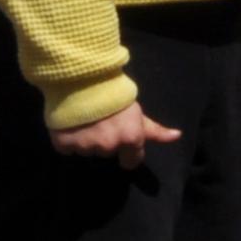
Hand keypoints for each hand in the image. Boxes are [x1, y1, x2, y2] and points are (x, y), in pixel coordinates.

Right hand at [50, 100, 177, 162]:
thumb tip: (177, 136)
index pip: (132, 161)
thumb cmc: (115, 96)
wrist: (81, 80)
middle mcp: (108, 146)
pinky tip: (71, 125)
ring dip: (87, 140)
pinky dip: (68, 140)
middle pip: (108, 152)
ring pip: (87, 151)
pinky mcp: (63, 144)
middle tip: (102, 122)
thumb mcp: (138, 112)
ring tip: (86, 121)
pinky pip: (67, 149)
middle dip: (106, 140)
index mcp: (130, 138)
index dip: (129, 153)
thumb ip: (155, 130)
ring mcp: (85, 146)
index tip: (124, 144)